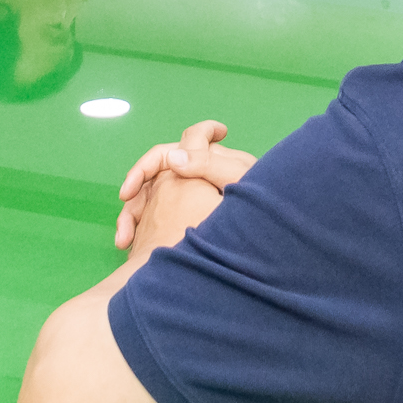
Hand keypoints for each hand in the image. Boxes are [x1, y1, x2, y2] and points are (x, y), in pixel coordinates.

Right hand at [113, 121, 257, 250]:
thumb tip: (173, 158)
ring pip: (152, 200)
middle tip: (123, 232)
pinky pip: (161, 219)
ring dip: (135, 218)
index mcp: (207, 159)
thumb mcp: (238, 181)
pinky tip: (139, 249)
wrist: (280, 238)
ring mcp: (192, 196)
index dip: (145, 168)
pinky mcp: (191, 219)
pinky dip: (147, 231)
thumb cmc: (264, 204)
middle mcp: (197, 175)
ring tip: (126, 243)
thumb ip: (208, 165)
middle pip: (153, 179)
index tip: (128, 191)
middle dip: (134, 201)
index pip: (167, 153)